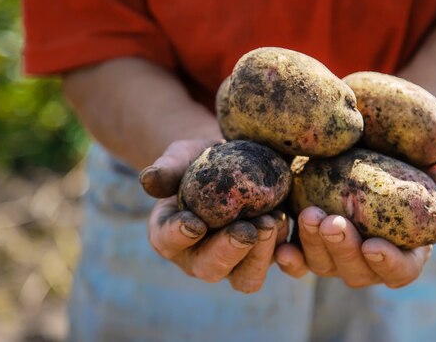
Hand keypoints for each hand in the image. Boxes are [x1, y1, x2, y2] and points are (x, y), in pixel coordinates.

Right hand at [140, 140, 290, 292]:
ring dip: (259, 256)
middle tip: (245, 229)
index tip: (194, 222)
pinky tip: (286, 221)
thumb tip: (148, 180)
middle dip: (228, 252)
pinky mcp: (264, 257)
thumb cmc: (201, 159)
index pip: (167, 241)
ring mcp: (234, 262)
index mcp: (170, 234)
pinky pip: (275, 265)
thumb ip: (167, 168)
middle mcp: (199, 256)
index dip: (178, 235)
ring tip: (270, 222)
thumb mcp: (182, 156)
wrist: (236, 163)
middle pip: (209, 269)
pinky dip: (283, 249)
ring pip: (246, 278)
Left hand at [274, 162, 435, 286]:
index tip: (374, 245)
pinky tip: (280, 242)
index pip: (401, 271)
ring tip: (310, 214)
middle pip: (357, 272)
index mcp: (403, 249)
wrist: (368, 144)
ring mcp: (335, 253)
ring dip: (315, 246)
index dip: (390, 264)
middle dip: (343, 250)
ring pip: (324, 265)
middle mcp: (367, 258)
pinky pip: (296, 260)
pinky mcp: (307, 241)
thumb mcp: (426, 168)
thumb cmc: (402, 159)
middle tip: (333, 222)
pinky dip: (288, 256)